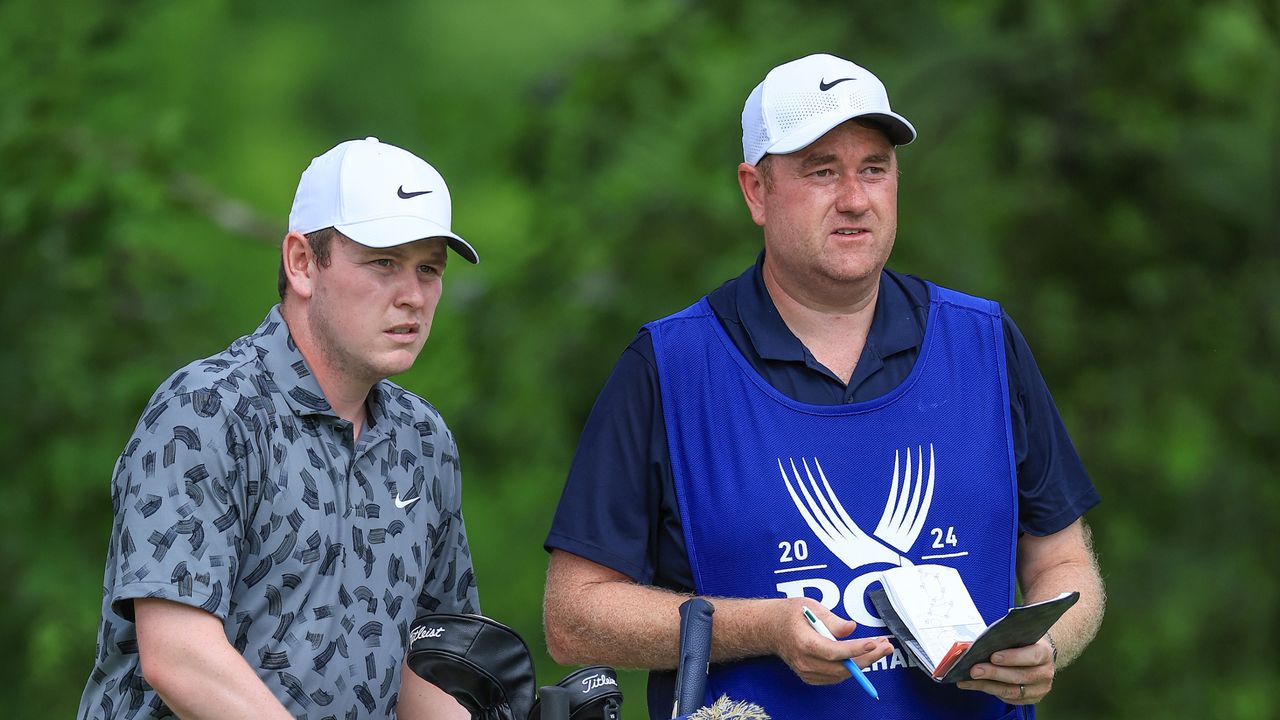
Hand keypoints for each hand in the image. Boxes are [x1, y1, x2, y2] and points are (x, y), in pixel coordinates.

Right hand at [771, 599, 893, 684]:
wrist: (769, 628)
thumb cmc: (789, 614)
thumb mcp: (810, 606)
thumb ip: (832, 620)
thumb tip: (851, 628)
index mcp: (803, 642)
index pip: (834, 651)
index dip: (856, 649)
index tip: (873, 643)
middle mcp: (804, 661)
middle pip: (842, 667)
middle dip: (868, 657)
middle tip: (886, 646)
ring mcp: (806, 672)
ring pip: (842, 674)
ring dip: (864, 663)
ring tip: (880, 649)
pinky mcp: (810, 677)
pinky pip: (836, 677)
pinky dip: (851, 668)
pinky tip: (863, 656)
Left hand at [956, 635, 1054, 704]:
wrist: (1037, 655)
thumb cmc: (1023, 643)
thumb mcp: (1018, 636)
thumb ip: (1002, 639)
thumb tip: (973, 645)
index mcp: (1044, 653)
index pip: (1032, 656)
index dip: (1012, 657)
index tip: (993, 657)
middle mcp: (1045, 673)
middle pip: (1019, 676)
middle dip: (994, 673)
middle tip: (974, 670)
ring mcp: (1039, 689)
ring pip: (1012, 691)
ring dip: (987, 685)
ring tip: (969, 680)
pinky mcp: (1030, 699)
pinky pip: (1008, 698)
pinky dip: (989, 691)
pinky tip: (974, 685)